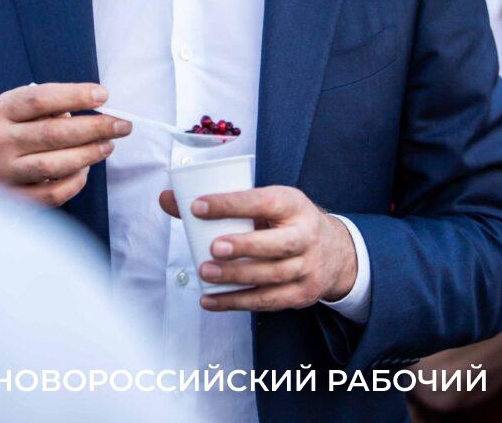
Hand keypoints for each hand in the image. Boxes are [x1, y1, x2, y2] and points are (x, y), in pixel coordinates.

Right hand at [0, 83, 131, 206]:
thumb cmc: (23, 128)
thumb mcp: (29, 108)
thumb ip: (57, 104)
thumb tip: (99, 104)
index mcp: (5, 109)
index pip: (40, 99)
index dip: (74, 95)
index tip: (104, 95)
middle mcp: (0, 140)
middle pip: (51, 133)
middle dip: (93, 128)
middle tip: (122, 125)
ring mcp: (6, 171)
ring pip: (52, 165)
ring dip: (87, 155)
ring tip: (108, 146)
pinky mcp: (16, 197)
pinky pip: (51, 194)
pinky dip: (74, 182)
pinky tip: (86, 170)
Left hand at [159, 185, 356, 311]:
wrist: (335, 251)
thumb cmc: (284, 220)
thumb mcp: (264, 201)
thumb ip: (218, 202)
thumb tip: (166, 198)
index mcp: (292, 204)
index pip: (262, 201)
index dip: (230, 204)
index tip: (198, 206)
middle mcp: (305, 235)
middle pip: (276, 245)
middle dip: (243, 247)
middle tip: (212, 248)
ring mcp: (307, 268)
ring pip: (271, 276)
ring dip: (236, 277)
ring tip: (205, 273)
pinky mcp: (301, 294)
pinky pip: (267, 301)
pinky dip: (236, 302)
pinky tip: (210, 300)